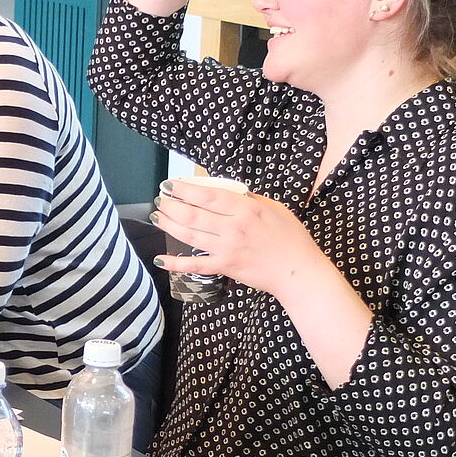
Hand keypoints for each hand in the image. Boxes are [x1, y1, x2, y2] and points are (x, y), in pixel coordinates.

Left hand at [151, 179, 331, 303]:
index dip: (185, 189)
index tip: (171, 184)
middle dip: (172, 205)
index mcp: (246, 209)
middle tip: (160, 199)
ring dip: (170, 226)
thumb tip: (229, 192)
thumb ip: (250, 200)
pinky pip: (196, 265)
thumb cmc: (291, 238)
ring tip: (157, 217)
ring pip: (190, 236)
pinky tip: (161, 259)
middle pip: (194, 215)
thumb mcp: (275, 209)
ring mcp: (227, 249)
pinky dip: (176, 263)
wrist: (298, 272)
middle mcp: (233, 228)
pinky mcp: (225, 267)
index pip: (208, 196)